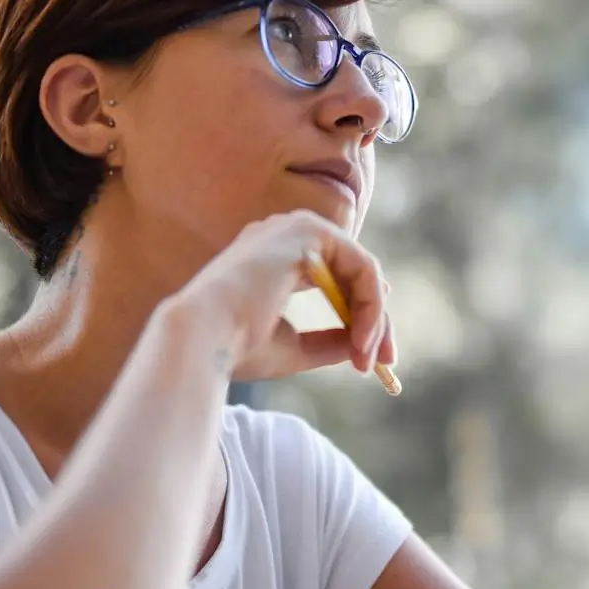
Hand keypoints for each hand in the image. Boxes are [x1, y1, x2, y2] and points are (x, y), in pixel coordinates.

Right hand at [167, 209, 395, 381]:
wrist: (203, 339)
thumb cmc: (235, 347)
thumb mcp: (293, 348)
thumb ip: (328, 341)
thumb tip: (363, 346)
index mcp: (274, 258)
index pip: (334, 277)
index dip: (361, 313)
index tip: (373, 353)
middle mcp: (285, 234)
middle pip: (352, 271)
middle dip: (375, 318)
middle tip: (386, 361)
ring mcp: (296, 227)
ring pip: (361, 270)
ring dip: (374, 317)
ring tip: (370, 358)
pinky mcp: (308, 231)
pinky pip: (361, 266)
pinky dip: (370, 305)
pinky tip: (364, 338)